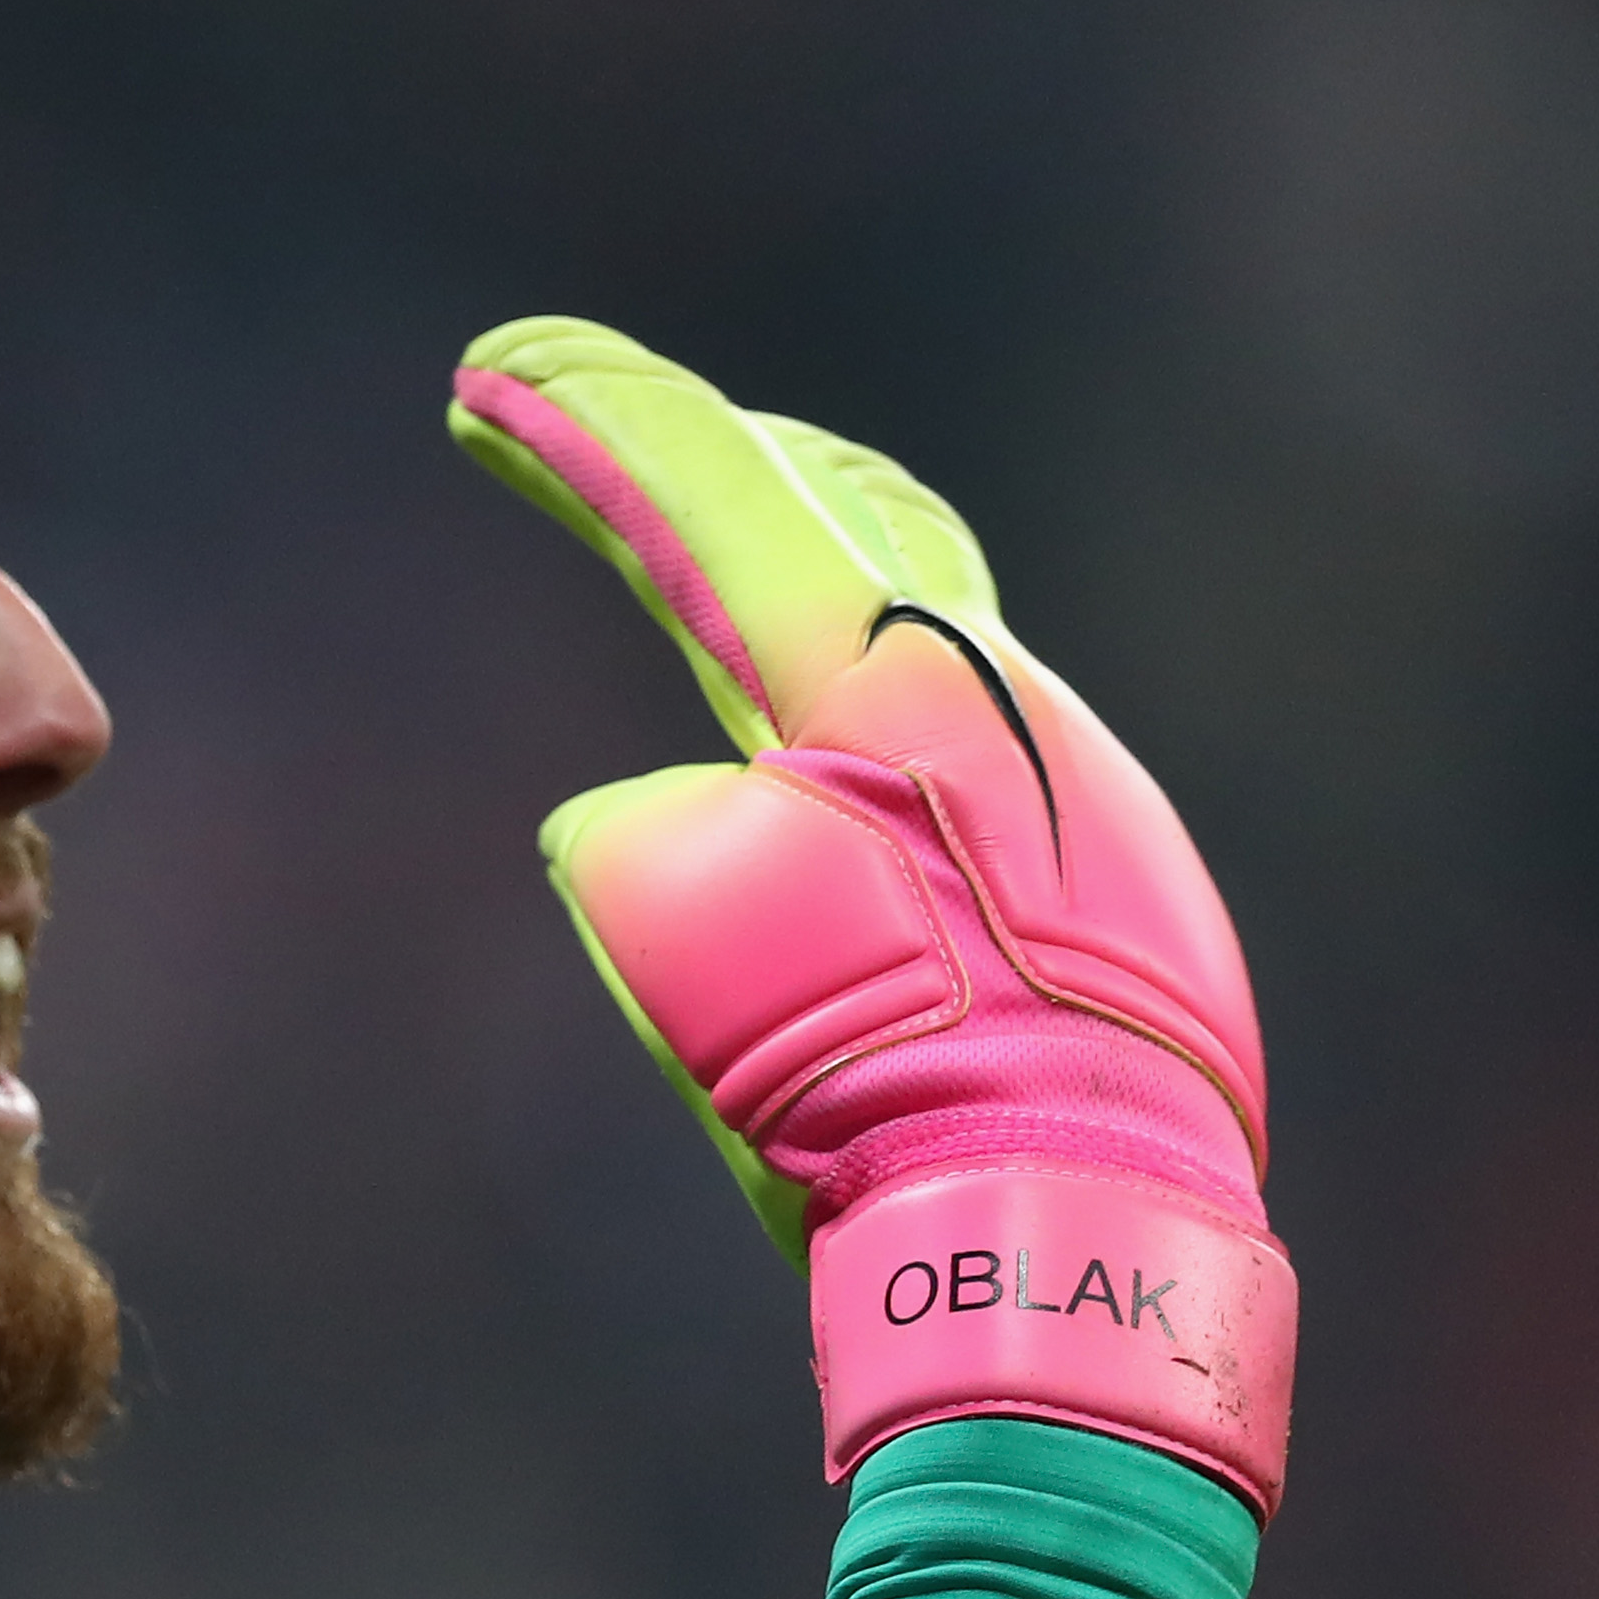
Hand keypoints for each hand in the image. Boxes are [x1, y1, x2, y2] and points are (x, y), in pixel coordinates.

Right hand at [452, 318, 1295, 1513]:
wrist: (1083, 1229)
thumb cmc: (885, 1110)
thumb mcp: (707, 983)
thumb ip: (646, 861)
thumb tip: (632, 819)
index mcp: (879, 693)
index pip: (713, 505)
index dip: (591, 422)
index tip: (495, 369)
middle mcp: (990, 699)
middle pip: (836, 513)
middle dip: (704, 464)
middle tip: (604, 432)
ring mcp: (1064, 775)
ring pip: (924, 606)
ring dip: (812, 560)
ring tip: (739, 544)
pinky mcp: (1103, 861)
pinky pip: (969, 719)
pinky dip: (879, 695)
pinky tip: (862, 768)